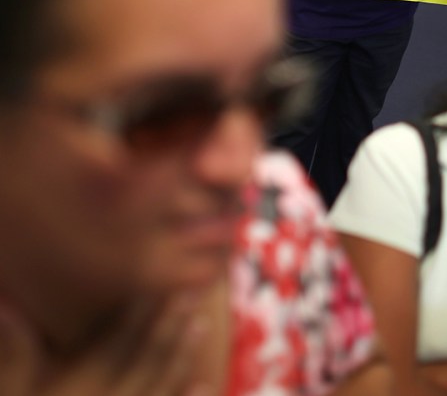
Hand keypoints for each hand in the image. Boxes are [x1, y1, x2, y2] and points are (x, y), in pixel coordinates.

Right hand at [0, 297, 205, 395]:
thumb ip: (15, 360)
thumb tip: (9, 310)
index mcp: (74, 389)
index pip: (110, 344)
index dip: (135, 313)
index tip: (156, 284)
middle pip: (141, 360)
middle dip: (166, 325)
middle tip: (190, 293)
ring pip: (157, 386)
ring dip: (180, 355)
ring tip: (200, 324)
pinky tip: (204, 382)